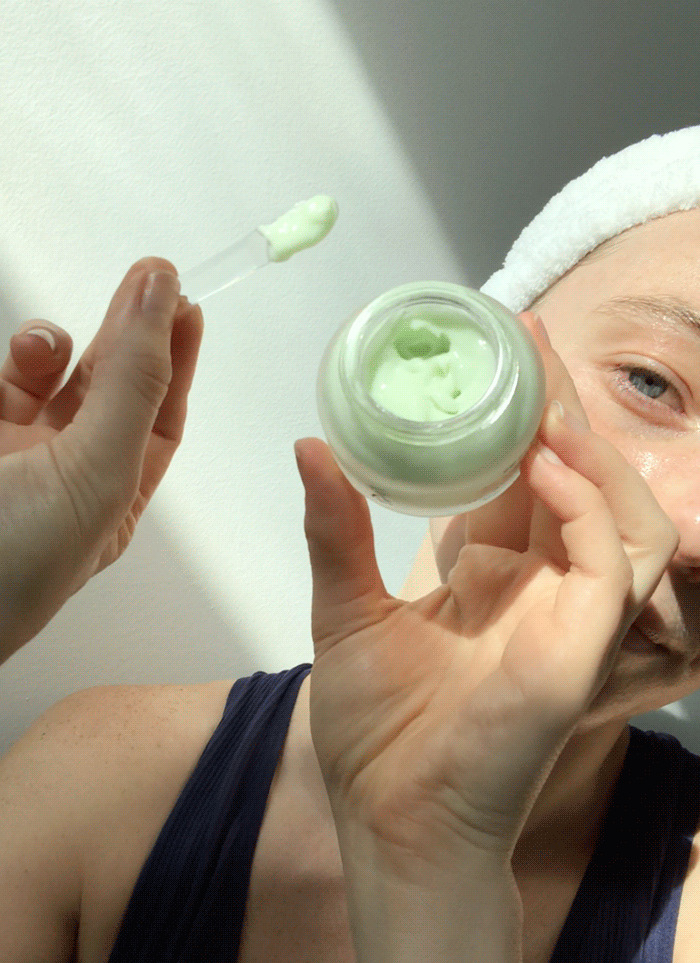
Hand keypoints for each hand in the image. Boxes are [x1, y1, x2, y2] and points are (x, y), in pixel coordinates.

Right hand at [0, 257, 203, 664]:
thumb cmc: (15, 562)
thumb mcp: (97, 472)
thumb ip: (132, 383)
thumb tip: (165, 296)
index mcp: (112, 499)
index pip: (160, 418)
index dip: (177, 361)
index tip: (188, 306)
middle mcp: (66, 475)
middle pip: (110, 388)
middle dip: (130, 333)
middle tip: (151, 277)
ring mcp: (14, 453)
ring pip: (47, 377)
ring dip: (57, 346)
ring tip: (53, 342)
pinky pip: (3, 381)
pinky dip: (19, 359)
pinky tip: (26, 354)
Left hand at [295, 310, 678, 881]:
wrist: (390, 815)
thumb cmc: (375, 730)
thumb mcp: (344, 607)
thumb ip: (337, 529)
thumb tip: (310, 447)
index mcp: (496, 576)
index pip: (524, 476)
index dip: (519, 415)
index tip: (499, 353)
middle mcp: (543, 588)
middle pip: (576, 479)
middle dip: (559, 409)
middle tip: (528, 340)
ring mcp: (571, 619)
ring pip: (621, 514)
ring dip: (588, 453)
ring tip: (541, 401)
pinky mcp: (582, 651)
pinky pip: (610, 564)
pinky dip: (587, 508)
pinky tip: (544, 466)